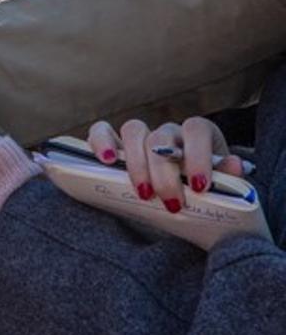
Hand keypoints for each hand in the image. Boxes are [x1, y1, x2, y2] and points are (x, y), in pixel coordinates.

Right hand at [87, 118, 245, 212]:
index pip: (196, 130)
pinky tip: (106, 162)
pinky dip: (101, 142)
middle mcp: (167, 132)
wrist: (182, 203)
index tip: (199, 186)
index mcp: (197, 136)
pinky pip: (100, 131)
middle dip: (165, 174)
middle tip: (171, 205)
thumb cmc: (201, 194)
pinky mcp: (113, 145)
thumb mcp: (221, 188)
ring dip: (135, 162)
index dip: (197, 155)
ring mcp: (139, 137)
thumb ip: (228, 178)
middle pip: (161, 137)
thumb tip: (233, 165)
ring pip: (133, 129)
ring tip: (142, 192)